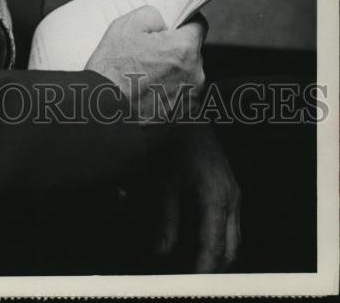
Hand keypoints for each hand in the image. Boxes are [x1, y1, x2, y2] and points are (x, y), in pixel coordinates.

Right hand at [85, 5, 205, 120]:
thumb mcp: (126, 26)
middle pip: (192, 53)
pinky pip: (182, 96)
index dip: (184, 23)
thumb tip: (163, 23)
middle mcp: (195, 75)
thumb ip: (153, 15)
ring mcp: (190, 99)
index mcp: (184, 49)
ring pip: (187, 75)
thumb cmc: (112, 70)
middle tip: (149, 55)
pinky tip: (149, 94)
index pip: (198, 26)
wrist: (103, 111)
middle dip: (174, 51)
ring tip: (145, 77)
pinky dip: (169, 93)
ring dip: (173, 73)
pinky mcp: (184, 117)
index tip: (173, 27)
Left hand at [152, 124, 240, 271]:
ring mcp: (233, 192)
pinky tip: (200, 236)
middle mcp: (231, 198)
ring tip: (197, 261)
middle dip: (215, 266)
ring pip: (234, 236)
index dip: (203, 269)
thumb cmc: (173, 144)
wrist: (185, 114)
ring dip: (218, 251)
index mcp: (216, 199)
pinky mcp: (230, 186)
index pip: (214, 248)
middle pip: (231, 248)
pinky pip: (231, 221)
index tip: (193, 282)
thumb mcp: (164, 183)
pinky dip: (219, 235)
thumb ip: (165, 221)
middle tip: (195, 275)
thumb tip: (161, 251)